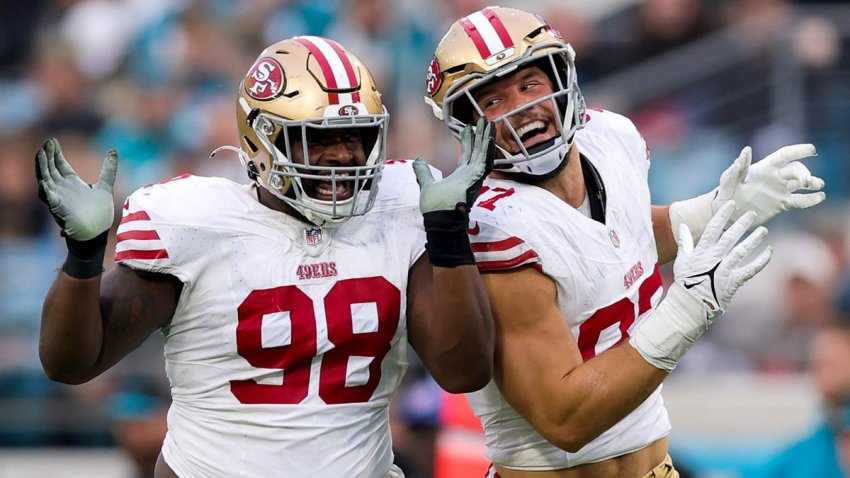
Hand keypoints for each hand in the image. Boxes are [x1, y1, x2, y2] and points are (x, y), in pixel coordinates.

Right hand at [36, 138, 118, 240]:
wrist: (97, 233)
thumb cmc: (99, 213)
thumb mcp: (105, 186)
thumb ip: (108, 169)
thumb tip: (113, 150)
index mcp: (72, 184)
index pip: (60, 165)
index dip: (56, 153)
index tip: (53, 140)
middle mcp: (63, 189)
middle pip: (51, 169)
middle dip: (48, 156)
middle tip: (47, 142)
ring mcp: (59, 198)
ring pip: (46, 180)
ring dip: (42, 167)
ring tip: (41, 154)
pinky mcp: (59, 209)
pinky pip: (49, 200)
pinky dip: (46, 191)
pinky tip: (43, 183)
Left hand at [413, 117, 494, 212]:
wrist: (438, 219)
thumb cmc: (435, 207)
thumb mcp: (426, 184)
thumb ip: (423, 172)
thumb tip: (418, 160)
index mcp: (461, 175)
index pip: (468, 154)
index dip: (468, 140)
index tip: (468, 127)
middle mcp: (470, 175)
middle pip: (478, 151)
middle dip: (481, 136)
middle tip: (483, 120)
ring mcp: (474, 178)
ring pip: (483, 154)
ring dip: (486, 139)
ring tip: (489, 124)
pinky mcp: (476, 181)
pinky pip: (484, 164)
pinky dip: (487, 151)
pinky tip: (489, 139)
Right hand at [674, 201, 772, 318]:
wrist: (690, 304)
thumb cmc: (685, 281)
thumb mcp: (681, 260)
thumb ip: (684, 242)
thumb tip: (682, 226)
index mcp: (701, 252)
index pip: (713, 229)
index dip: (722, 215)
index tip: (730, 205)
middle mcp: (714, 259)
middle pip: (730, 237)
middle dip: (741, 224)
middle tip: (752, 214)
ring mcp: (724, 270)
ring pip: (742, 251)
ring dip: (754, 240)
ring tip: (763, 230)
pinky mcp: (733, 282)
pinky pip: (751, 269)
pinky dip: (761, 261)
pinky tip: (769, 251)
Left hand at [713, 144, 824, 226]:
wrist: (727, 213)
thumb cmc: (726, 193)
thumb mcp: (729, 180)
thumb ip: (738, 167)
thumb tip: (746, 150)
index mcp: (764, 168)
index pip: (784, 155)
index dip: (798, 151)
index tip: (811, 150)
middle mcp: (775, 177)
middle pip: (796, 170)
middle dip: (804, 173)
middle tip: (805, 182)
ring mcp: (780, 190)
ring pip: (801, 184)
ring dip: (812, 183)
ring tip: (819, 186)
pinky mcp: (782, 204)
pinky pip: (800, 201)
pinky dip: (810, 199)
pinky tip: (820, 197)